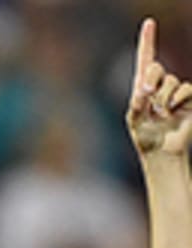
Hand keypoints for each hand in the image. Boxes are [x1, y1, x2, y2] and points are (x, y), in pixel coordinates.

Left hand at [128, 18, 191, 156]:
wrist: (162, 151)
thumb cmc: (145, 137)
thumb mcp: (134, 120)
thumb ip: (136, 103)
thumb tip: (145, 89)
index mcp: (143, 89)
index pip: (145, 61)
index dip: (148, 41)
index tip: (149, 23)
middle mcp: (159, 86)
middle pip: (155, 68)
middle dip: (151, 79)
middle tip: (148, 93)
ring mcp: (175, 92)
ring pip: (170, 82)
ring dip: (163, 100)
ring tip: (162, 115)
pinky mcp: (189, 99)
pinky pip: (185, 90)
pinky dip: (178, 101)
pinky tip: (174, 113)